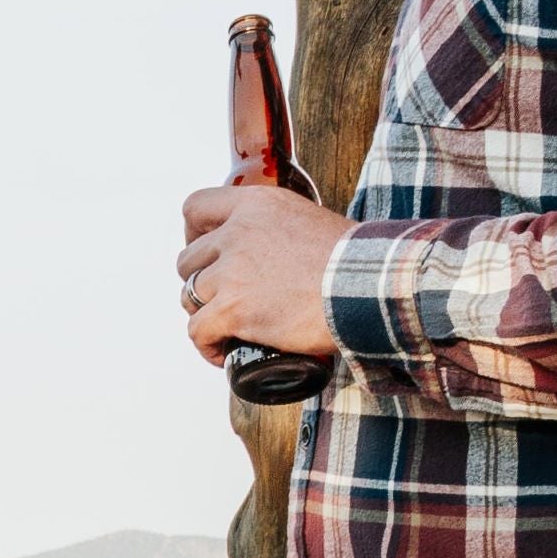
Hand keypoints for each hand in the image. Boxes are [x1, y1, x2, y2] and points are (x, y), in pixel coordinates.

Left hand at [179, 178, 350, 364]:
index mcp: (255, 204)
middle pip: (188, 259)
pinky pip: (198, 331)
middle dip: (201, 281)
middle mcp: (237, 233)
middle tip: (223, 299)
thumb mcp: (309, 221)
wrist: (369, 287)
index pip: (196, 206)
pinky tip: (223, 353)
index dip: (192, 233)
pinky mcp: (233, 309)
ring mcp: (231, 272)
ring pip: (188, 296)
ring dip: (205, 314)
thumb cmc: (353, 262)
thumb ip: (281, 228)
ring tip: (227, 328)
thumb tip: (275, 253)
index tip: (206, 254)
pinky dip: (207, 345)